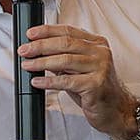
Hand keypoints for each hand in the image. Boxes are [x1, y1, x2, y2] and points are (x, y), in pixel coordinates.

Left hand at [18, 25, 137, 139]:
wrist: (116, 109)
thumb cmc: (95, 88)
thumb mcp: (80, 68)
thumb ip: (64, 57)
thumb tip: (37, 51)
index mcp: (97, 44)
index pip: (69, 31)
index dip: (47, 31)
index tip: (30, 34)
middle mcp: (101, 53)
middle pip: (65, 43)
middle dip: (40, 46)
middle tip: (24, 51)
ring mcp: (101, 68)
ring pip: (65, 61)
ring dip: (41, 63)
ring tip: (27, 65)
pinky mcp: (96, 85)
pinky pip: (67, 81)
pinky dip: (49, 81)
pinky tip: (38, 82)